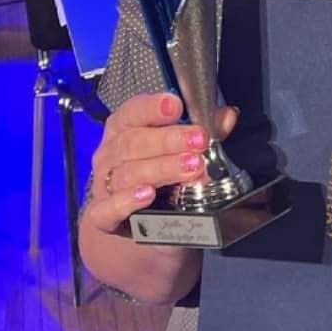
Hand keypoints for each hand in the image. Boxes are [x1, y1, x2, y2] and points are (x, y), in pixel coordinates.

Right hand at [85, 92, 237, 236]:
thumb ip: (201, 134)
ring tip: (191, 168)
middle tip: (199, 141)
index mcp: (124, 129)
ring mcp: (104, 186)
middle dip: (169, 140)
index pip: (133, 111)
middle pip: (134, 142)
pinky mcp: (103, 217)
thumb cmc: (158, 178)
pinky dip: (127, 201)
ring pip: (128, 173)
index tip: (176, 106)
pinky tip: (148, 195)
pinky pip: (109, 208)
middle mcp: (111, 154)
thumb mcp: (177, 152)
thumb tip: (227, 117)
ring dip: (162, 169)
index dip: (153, 107)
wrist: (141, 225)